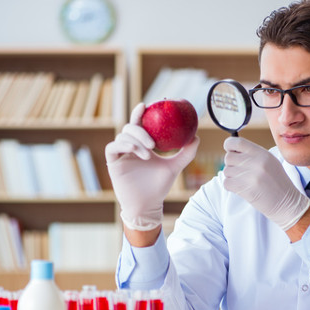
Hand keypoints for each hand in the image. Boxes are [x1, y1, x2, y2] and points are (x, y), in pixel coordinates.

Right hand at [105, 103, 199, 230]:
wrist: (149, 204)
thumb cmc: (159, 186)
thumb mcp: (175, 167)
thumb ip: (186, 153)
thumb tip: (196, 137)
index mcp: (141, 144)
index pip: (139, 124)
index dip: (140, 113)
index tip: (147, 105)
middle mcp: (129, 147)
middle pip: (129, 128)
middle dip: (140, 130)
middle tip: (153, 143)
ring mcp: (120, 155)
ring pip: (122, 137)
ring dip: (136, 142)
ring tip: (148, 154)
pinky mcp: (112, 163)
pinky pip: (112, 148)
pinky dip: (123, 146)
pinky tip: (135, 151)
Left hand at [223, 137, 309, 230]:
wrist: (288, 203)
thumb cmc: (278, 183)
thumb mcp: (270, 162)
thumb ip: (253, 154)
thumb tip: (231, 150)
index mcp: (262, 153)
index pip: (236, 142)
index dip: (229, 145)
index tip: (230, 151)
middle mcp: (256, 162)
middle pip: (228, 157)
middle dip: (232, 165)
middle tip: (242, 172)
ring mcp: (251, 176)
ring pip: (227, 171)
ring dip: (232, 177)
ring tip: (246, 182)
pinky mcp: (246, 189)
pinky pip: (226, 183)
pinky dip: (231, 187)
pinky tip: (243, 189)